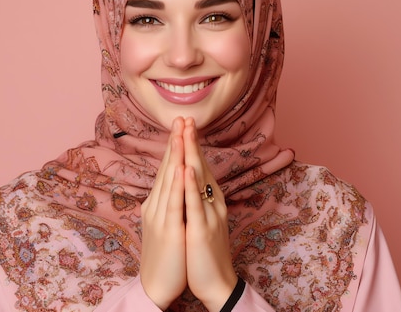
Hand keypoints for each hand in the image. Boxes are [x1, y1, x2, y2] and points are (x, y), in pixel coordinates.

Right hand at [140, 117, 186, 308]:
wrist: (156, 285)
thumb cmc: (166, 255)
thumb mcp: (166, 223)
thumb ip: (170, 202)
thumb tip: (177, 185)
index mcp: (157, 203)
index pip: (168, 169)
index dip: (175, 146)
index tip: (182, 126)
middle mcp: (156, 205)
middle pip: (167, 168)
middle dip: (175, 142)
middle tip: (181, 118)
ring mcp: (160, 216)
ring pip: (169, 180)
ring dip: (175, 154)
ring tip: (180, 133)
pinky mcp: (168, 230)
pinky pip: (174, 202)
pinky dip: (178, 183)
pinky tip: (181, 167)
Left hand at [182, 118, 237, 311]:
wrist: (216, 283)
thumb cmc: (205, 252)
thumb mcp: (201, 219)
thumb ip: (197, 199)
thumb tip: (190, 181)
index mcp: (210, 200)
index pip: (199, 166)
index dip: (191, 145)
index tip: (184, 124)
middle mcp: (212, 203)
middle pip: (201, 166)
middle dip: (192, 141)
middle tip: (185, 118)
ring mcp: (209, 215)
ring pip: (199, 179)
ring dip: (191, 153)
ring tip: (185, 132)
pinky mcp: (201, 230)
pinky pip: (195, 204)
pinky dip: (191, 185)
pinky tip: (187, 168)